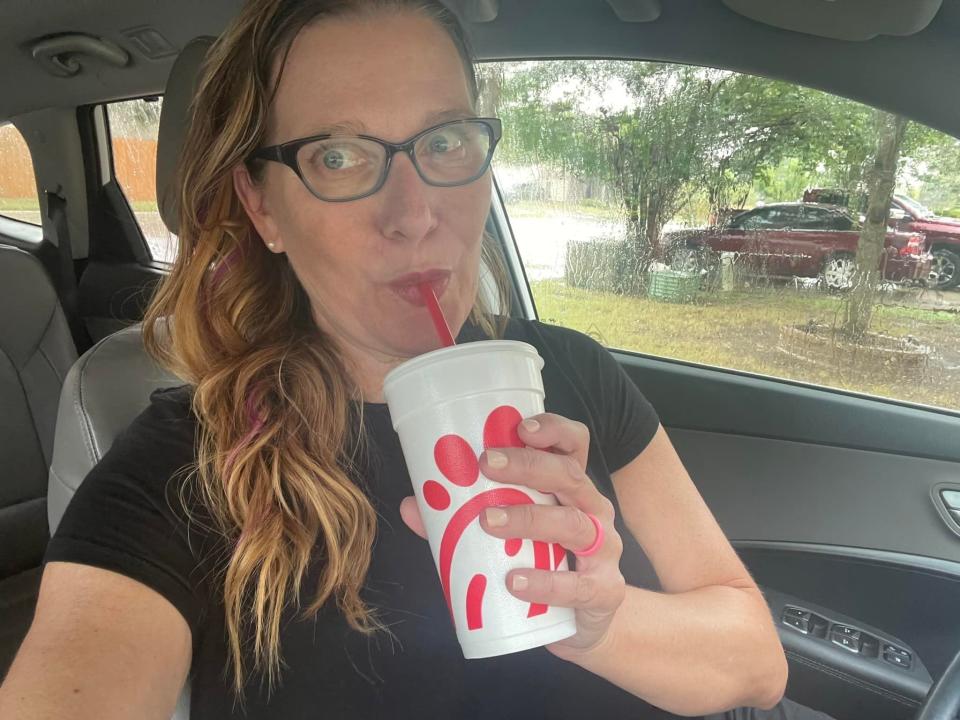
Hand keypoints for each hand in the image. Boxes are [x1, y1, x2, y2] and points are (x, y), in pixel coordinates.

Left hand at [399, 412, 626, 658]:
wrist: (581, 622)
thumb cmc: (544, 564)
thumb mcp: (510, 536)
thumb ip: (460, 520)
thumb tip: (413, 505)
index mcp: (571, 488)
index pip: (573, 445)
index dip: (553, 429)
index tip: (519, 428)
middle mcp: (592, 509)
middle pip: (570, 475)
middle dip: (528, 466)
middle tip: (486, 465)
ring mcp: (604, 549)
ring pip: (573, 523)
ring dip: (529, 518)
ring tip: (488, 521)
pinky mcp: (605, 589)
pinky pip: (578, 584)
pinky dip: (545, 582)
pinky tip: (514, 580)